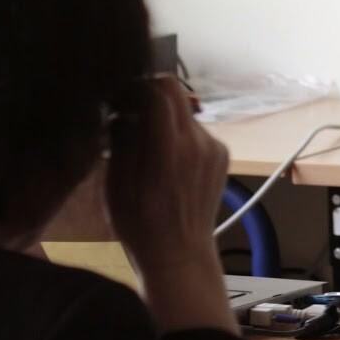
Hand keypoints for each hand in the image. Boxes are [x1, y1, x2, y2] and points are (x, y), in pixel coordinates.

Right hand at [105, 76, 235, 332]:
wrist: (180, 254)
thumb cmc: (139, 225)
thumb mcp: (116, 184)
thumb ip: (123, 140)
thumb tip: (122, 108)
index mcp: (170, 148)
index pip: (162, 91)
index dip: (139, 86)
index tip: (121, 96)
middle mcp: (199, 142)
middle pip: (177, 95)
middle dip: (151, 97)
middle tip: (129, 114)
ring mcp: (215, 147)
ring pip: (186, 113)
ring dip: (165, 119)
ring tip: (146, 145)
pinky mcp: (222, 155)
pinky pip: (197, 132)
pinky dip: (179, 135)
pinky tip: (165, 159)